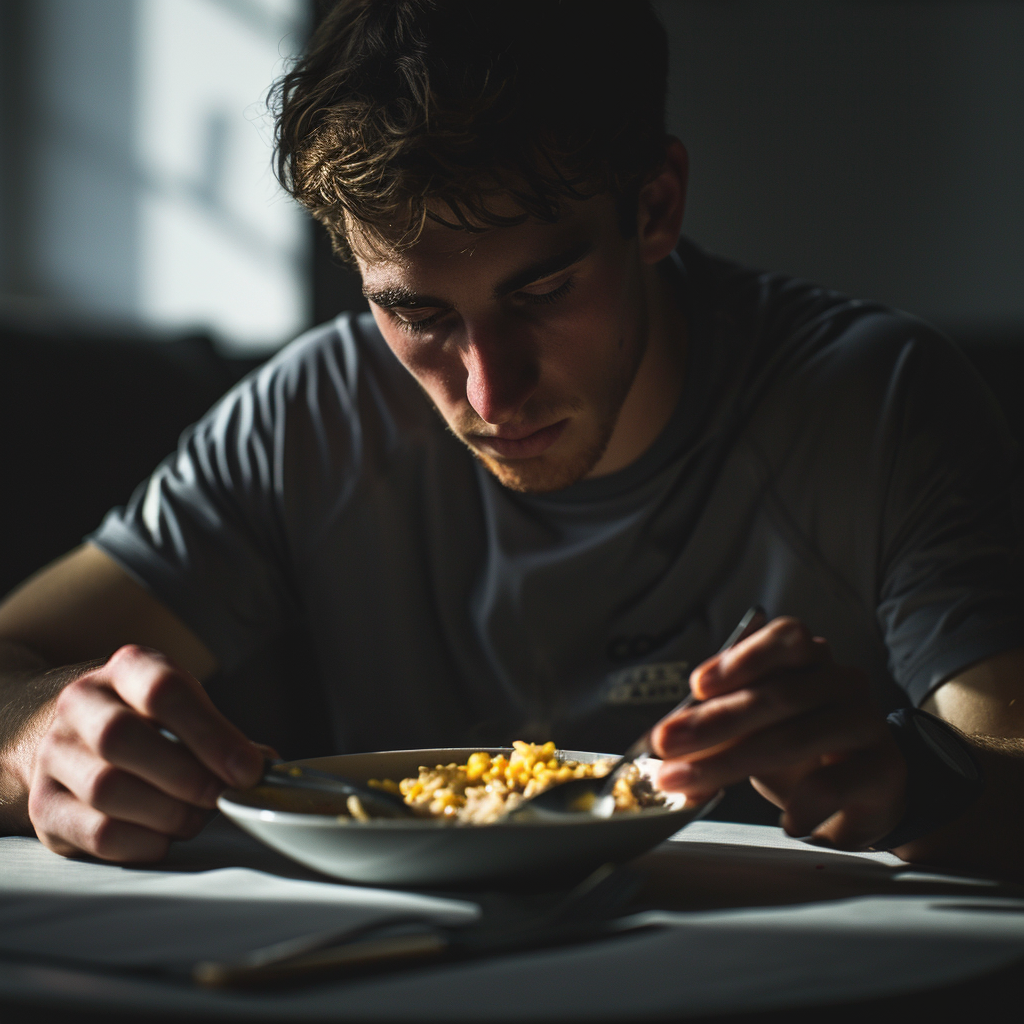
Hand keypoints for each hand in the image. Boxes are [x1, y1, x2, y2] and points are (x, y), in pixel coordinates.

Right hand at [27, 645, 264, 861]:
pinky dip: (142, 841)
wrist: (67, 734)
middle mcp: (80, 704)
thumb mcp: (183, 706)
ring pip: (106, 789)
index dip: (211, 735)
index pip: (163, 691)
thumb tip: (265, 766)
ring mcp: (54, 754)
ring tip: (195, 817)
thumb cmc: (145, 721)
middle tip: (221, 797)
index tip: (247, 769)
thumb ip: (221, 734)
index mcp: (126, 669)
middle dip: (186, 777)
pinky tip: (163, 835)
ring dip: (166, 813)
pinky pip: (95, 832)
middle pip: (123, 739)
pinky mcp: (43, 806)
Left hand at [650, 617, 906, 848]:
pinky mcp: (884, 769)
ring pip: (794, 738)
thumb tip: (666, 748)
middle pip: (776, 694)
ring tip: (690, 785)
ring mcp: (867, 723)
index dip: (740, 659)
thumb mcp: (756, 730)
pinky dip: (799, 805)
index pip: (783, 640)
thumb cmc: (801, 753)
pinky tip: (786, 822)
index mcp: (811, 660)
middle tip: (667, 743)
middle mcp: (842, 682)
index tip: (697, 686)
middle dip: (713, 722)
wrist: (867, 796)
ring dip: (730, 762)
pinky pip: (832, 785)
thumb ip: (719, 728)